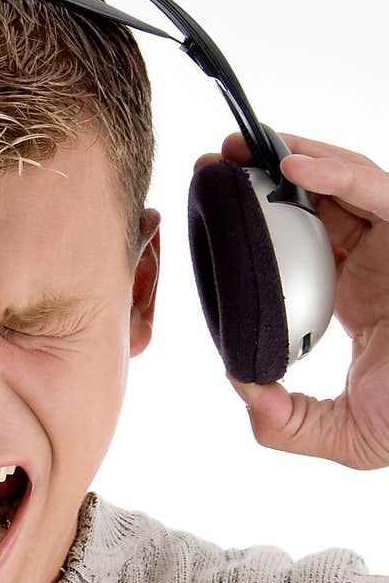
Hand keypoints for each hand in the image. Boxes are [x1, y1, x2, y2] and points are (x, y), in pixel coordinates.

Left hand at [193, 132, 388, 469]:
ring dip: (288, 157)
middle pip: (315, 203)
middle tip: (214, 164)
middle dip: (262, 178)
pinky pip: (374, 189)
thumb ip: (286, 422)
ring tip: (236, 149)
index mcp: (354, 297)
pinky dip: (334, 171)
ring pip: (342, 182)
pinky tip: (291, 166)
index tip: (210, 219)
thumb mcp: (344, 432)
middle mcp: (375, 262)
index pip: (299, 250)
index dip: (256, 230)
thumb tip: (240, 383)